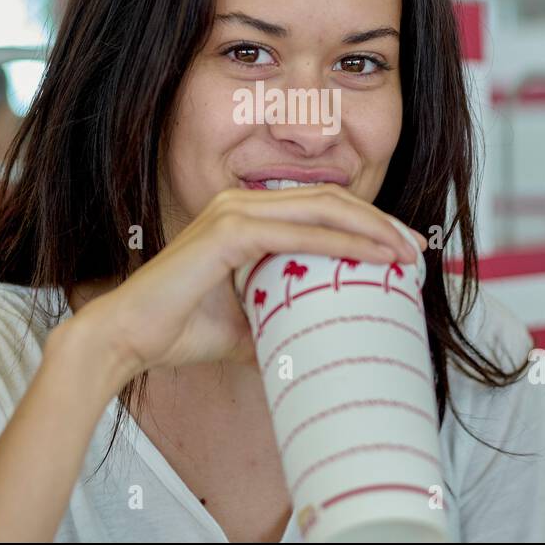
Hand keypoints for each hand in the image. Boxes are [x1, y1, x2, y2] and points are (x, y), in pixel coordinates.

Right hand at [69, 184, 427, 377]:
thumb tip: (319, 345)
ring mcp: (233, 212)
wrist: (128, 338)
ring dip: (372, 228)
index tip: (402, 250)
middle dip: (380, 221)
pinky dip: (343, 244)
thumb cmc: (180, 330)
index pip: (319, 208)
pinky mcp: (228, 232)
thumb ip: (281, 320)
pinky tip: (376, 259)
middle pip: (329, 199)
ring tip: (407, 253)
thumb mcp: (246, 325)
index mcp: (244, 215)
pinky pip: (298, 233)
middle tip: (416, 248)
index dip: (365, 223)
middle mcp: (240, 202)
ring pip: (321, 208)